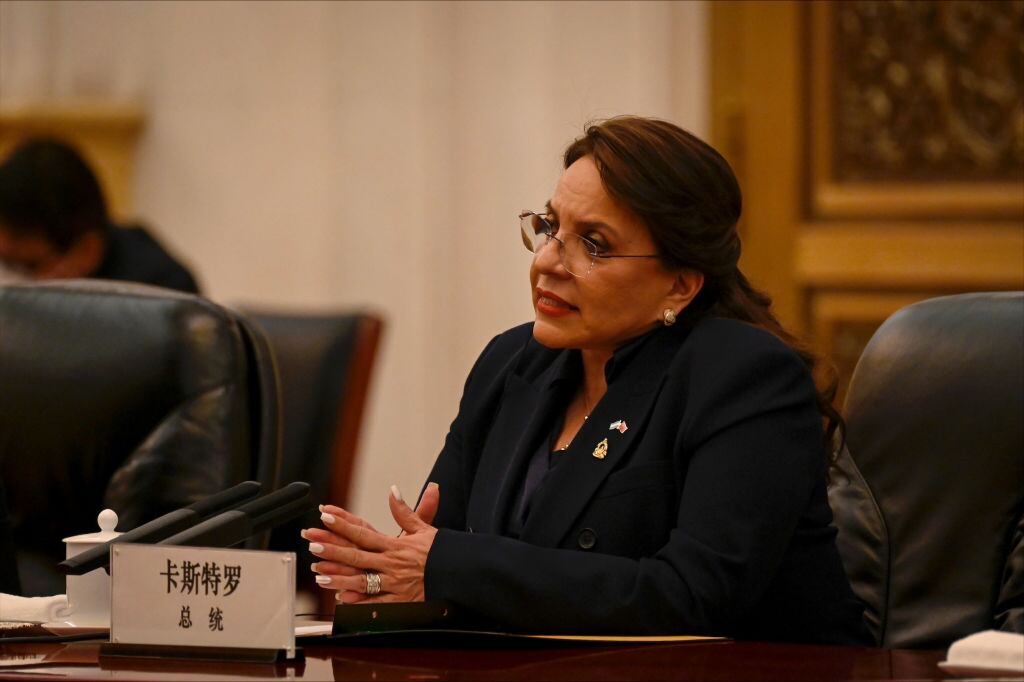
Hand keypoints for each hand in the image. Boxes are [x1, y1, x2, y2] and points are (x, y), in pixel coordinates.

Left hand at [304, 483, 439, 602]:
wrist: (460, 573)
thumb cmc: (441, 551)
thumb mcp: (424, 528)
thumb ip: (405, 511)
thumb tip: (394, 491)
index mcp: (395, 545)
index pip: (364, 533)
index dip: (343, 525)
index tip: (326, 517)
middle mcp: (391, 564)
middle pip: (357, 556)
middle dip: (333, 550)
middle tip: (313, 545)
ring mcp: (394, 584)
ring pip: (361, 581)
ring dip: (339, 578)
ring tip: (319, 575)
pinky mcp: (399, 601)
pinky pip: (375, 604)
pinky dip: (358, 603)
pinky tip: (341, 600)